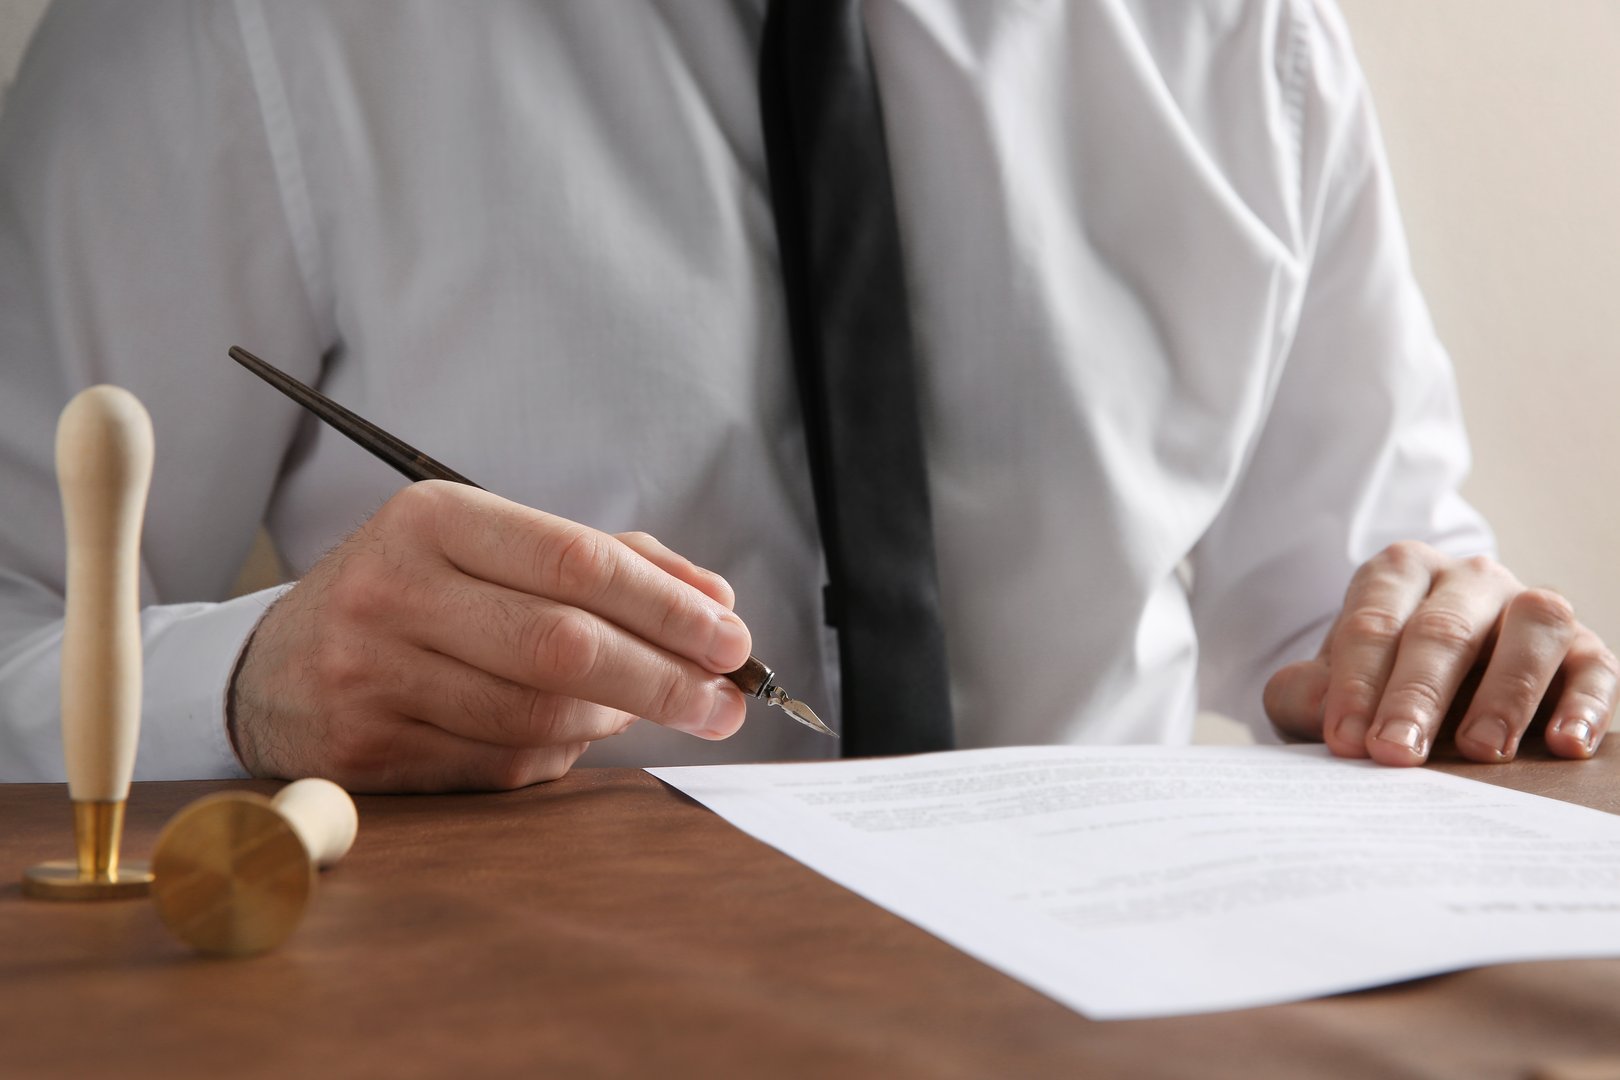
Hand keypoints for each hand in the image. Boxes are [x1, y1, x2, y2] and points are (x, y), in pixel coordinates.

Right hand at [228, 481, 751, 791]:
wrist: (273, 668)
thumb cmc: (414, 597)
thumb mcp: (489, 548)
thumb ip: (605, 562)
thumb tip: (714, 601)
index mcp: (433, 518)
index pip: (576, 561)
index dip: (667, 606)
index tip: (732, 640)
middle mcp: (391, 590)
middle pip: (563, 647)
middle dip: (664, 679)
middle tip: (726, 703)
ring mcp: (368, 676)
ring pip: (537, 716)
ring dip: (612, 721)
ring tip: (645, 710)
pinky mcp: (364, 752)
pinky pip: (498, 767)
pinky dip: (553, 755)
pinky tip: (567, 734)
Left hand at [1263, 541, 1616, 764]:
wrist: (1433, 690)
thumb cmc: (1373, 684)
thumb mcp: (1326, 688)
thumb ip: (1307, 697)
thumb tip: (1328, 720)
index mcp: (1399, 573)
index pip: (1374, 621)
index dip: (1356, 683)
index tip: (1346, 742)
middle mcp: (1468, 579)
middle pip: (1444, 628)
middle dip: (1418, 696)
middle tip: (1396, 753)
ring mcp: (1529, 606)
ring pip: (1532, 627)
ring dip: (1506, 692)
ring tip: (1480, 751)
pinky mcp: (1584, 648)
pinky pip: (1595, 667)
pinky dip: (1586, 704)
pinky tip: (1565, 745)